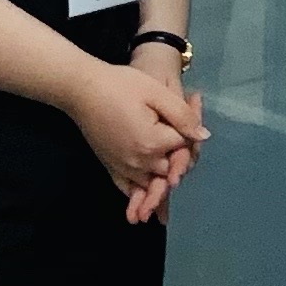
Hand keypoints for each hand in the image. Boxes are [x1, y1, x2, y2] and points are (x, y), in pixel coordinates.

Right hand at [122, 42, 207, 224]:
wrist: (81, 89)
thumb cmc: (119, 85)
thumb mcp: (156, 92)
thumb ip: (182, 115)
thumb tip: (204, 136)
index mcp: (153, 143)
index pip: (183, 145)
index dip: (191, 131)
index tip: (194, 110)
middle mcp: (140, 162)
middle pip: (171, 169)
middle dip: (180, 159)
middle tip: (189, 146)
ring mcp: (123, 167)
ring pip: (152, 184)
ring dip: (162, 187)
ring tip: (171, 193)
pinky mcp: (110, 166)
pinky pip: (128, 188)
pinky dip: (138, 195)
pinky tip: (143, 200)